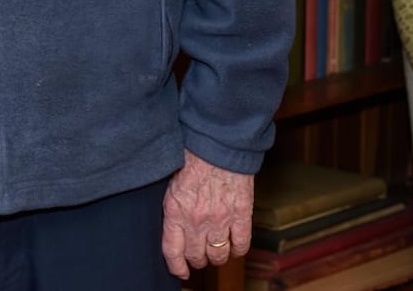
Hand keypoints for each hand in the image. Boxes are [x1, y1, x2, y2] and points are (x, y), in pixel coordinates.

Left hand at [161, 151, 254, 278]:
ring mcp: (220, 219)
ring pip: (219, 254)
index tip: (180, 271)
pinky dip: (239, 248)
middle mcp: (196, 220)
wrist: (219, 141)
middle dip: (197, 259)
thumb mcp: (171, 182)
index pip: (172, 251)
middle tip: (199, 254)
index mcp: (175, 211)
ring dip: (218, 256)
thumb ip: (173, 207)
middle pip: (197, 256)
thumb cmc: (192, 156)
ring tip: (217, 250)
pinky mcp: (241, 214)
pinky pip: (241, 243)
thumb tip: (174, 223)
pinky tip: (235, 244)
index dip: (176, 266)